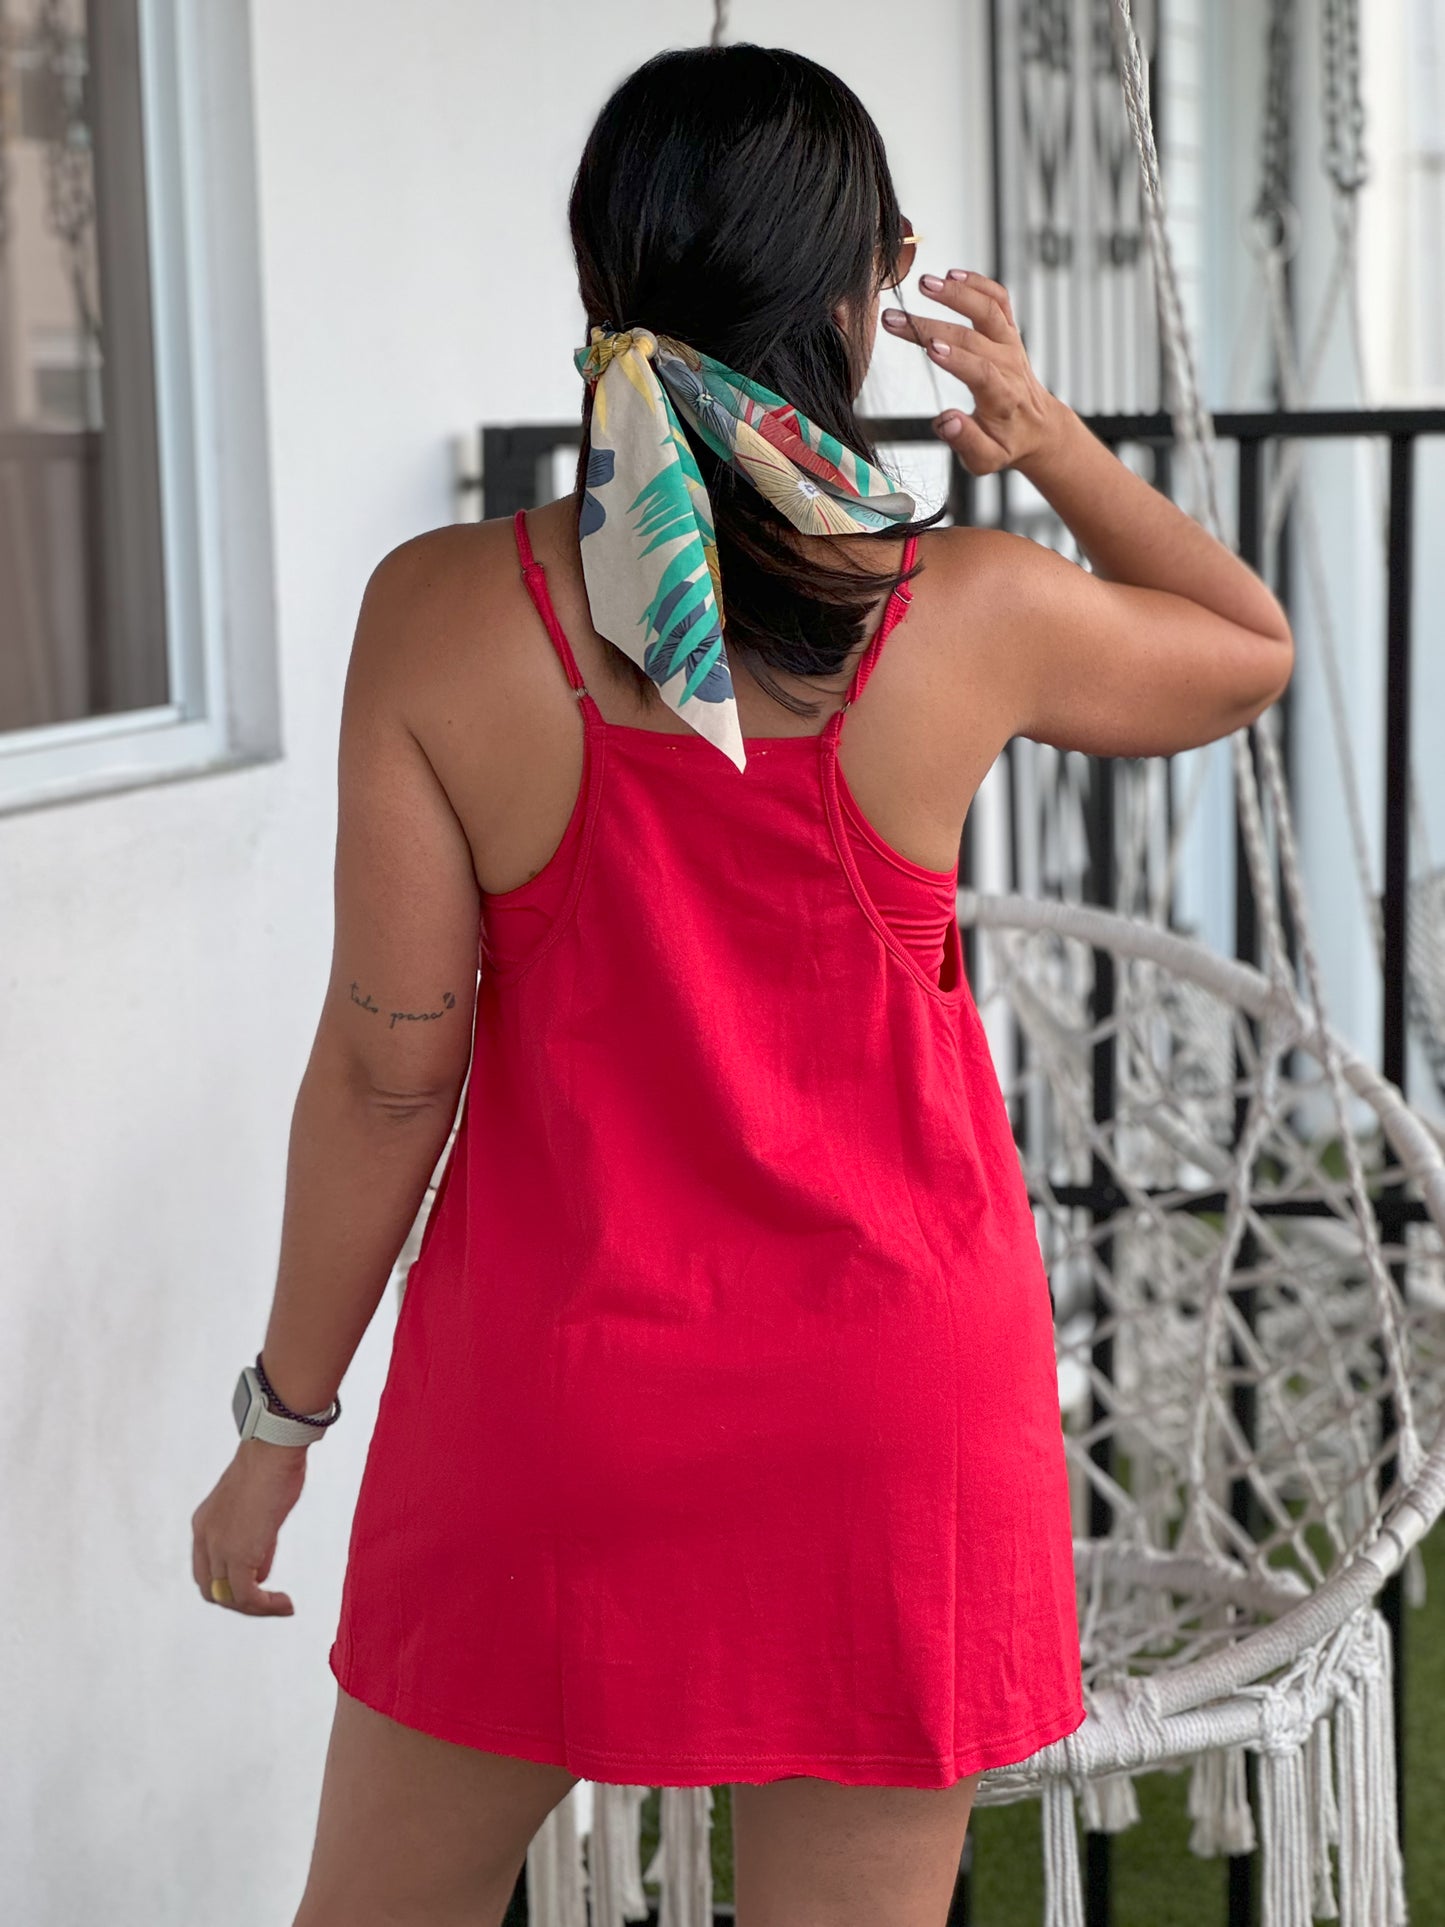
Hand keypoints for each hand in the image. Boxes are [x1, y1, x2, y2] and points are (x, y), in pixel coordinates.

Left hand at [191, 1438, 308, 1616]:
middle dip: (240, 1602)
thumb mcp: (255, 1509)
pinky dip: (265, 1606)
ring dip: (257, 1608)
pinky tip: (284, 1604)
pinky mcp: (239, 1554)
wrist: (273, 1449)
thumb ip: (253, 1539)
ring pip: (230, 1597)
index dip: (228, 1585)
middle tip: (269, 1603)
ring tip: (283, 1606)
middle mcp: (204, 1539)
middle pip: (212, 1590)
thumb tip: (261, 1571)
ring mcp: (219, 1547)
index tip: (258, 1585)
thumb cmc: (272, 1467)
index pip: (206, 1571)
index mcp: (203, 1525)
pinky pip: (247, 1596)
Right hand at [881, 270, 1062, 475]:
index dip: (958, 358)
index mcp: (1003, 398)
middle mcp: (1009, 365)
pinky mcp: (1009, 331)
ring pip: (989, 308)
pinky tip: (951, 274)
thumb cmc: (1006, 444)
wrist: (1037, 427)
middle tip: (893, 319)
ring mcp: (1010, 344)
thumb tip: (946, 421)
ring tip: (925, 283)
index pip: (982, 372)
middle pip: (972, 337)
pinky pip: (998, 299)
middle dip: (930, 325)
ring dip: (957, 292)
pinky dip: (978, 282)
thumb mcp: (986, 460)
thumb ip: (966, 442)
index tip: (930, 347)